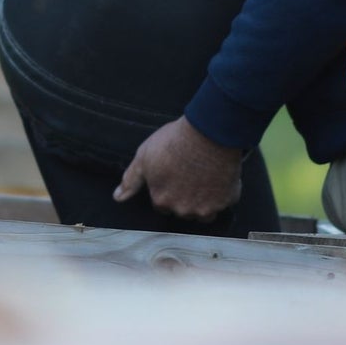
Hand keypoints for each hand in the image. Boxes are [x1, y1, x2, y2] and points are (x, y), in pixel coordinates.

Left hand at [114, 117, 243, 221]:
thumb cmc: (174, 142)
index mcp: (162, 200)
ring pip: (204, 211)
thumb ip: (131, 180)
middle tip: (189, 174)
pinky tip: (220, 176)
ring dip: (203, 200)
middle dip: (185, 197)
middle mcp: (184, 210)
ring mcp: (207, 208)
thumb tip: (117, 198)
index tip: (173, 175)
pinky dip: (223, 193)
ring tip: (204, 177)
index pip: (162, 204)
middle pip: (183, 210)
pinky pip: (225, 202)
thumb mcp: (144, 157)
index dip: (167, 189)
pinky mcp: (228, 200)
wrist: (208, 132)